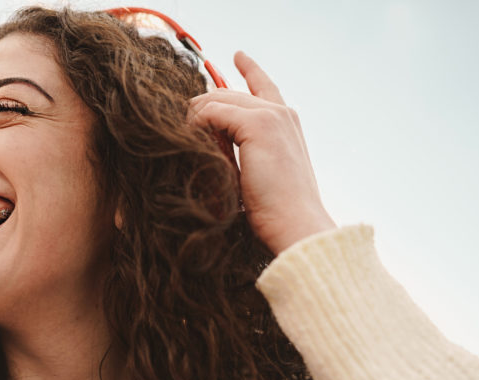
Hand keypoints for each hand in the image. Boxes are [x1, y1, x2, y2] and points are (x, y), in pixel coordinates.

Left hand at [187, 52, 335, 255]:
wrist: (296, 225)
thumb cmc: (275, 212)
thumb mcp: (255, 175)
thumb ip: (238, 151)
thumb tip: (206, 139)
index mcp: (287, 124)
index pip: (264, 86)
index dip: (250, 69)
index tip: (238, 55)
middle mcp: (282, 113)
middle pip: (228, 94)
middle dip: (202, 106)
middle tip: (182, 124)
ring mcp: (272, 115)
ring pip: (217, 100)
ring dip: (195, 119)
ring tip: (182, 139)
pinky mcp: (259, 124)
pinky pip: (212, 112)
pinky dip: (196, 125)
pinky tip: (189, 141)